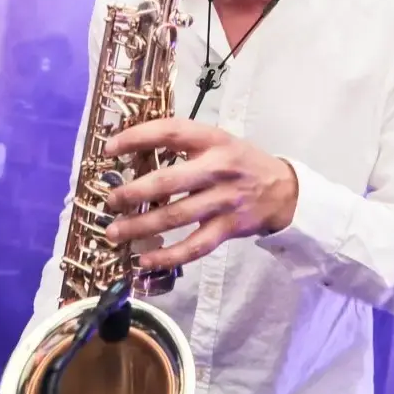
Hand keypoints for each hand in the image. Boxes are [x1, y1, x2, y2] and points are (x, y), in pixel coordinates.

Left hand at [103, 120, 298, 268]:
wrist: (284, 190)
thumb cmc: (242, 162)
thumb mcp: (219, 142)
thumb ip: (185, 145)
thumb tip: (134, 153)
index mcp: (213, 140)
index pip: (171, 132)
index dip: (137, 138)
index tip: (109, 149)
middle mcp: (218, 167)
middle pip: (168, 181)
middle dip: (133, 193)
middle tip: (110, 201)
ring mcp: (224, 199)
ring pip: (176, 216)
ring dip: (141, 226)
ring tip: (115, 233)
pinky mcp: (229, 227)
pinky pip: (195, 245)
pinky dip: (168, 256)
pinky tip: (145, 260)